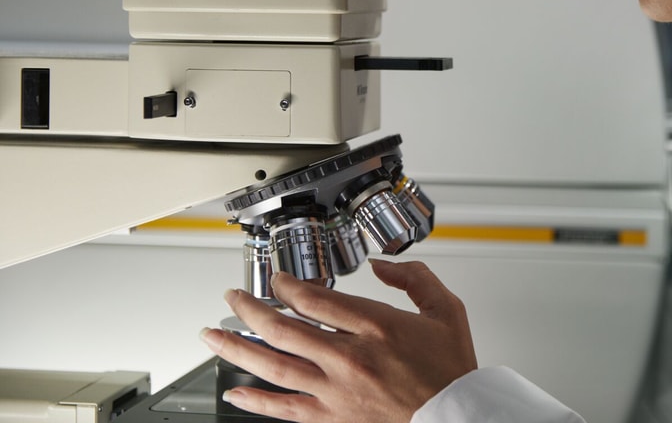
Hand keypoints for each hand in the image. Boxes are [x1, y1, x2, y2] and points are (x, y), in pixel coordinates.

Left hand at [199, 260, 477, 422]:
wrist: (456, 415)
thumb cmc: (449, 368)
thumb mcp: (445, 309)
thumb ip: (414, 277)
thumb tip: (383, 266)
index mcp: (377, 325)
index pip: (315, 299)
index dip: (286, 286)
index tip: (278, 281)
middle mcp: (351, 357)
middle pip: (284, 328)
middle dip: (250, 308)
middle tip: (233, 297)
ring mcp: (338, 390)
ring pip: (274, 366)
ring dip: (237, 348)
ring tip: (214, 335)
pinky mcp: (334, 417)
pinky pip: (285, 409)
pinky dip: (255, 402)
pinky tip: (235, 393)